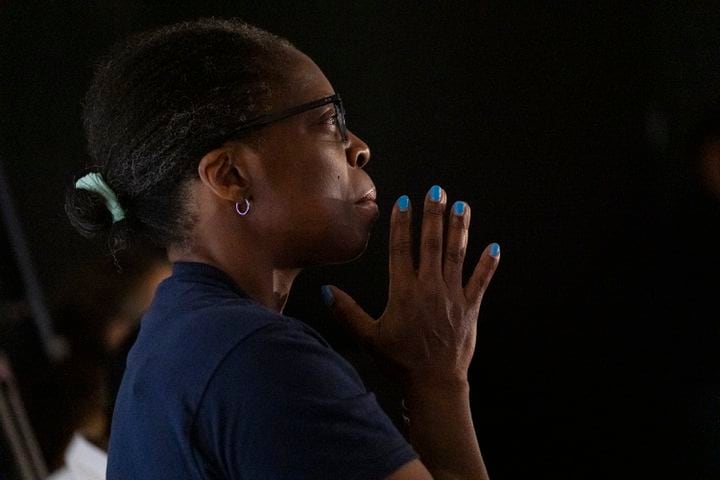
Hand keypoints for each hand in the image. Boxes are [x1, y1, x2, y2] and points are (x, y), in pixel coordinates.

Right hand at [323, 185, 499, 387]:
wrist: (433, 383)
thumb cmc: (399, 361)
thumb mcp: (369, 337)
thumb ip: (348, 312)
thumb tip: (327, 291)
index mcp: (404, 292)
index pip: (402, 250)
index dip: (403, 224)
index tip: (406, 203)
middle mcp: (429, 288)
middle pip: (432, 244)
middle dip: (434, 216)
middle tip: (437, 191)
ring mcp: (452, 297)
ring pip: (457, 256)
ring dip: (460, 230)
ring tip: (462, 207)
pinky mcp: (470, 308)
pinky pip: (481, 282)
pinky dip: (488, 265)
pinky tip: (495, 247)